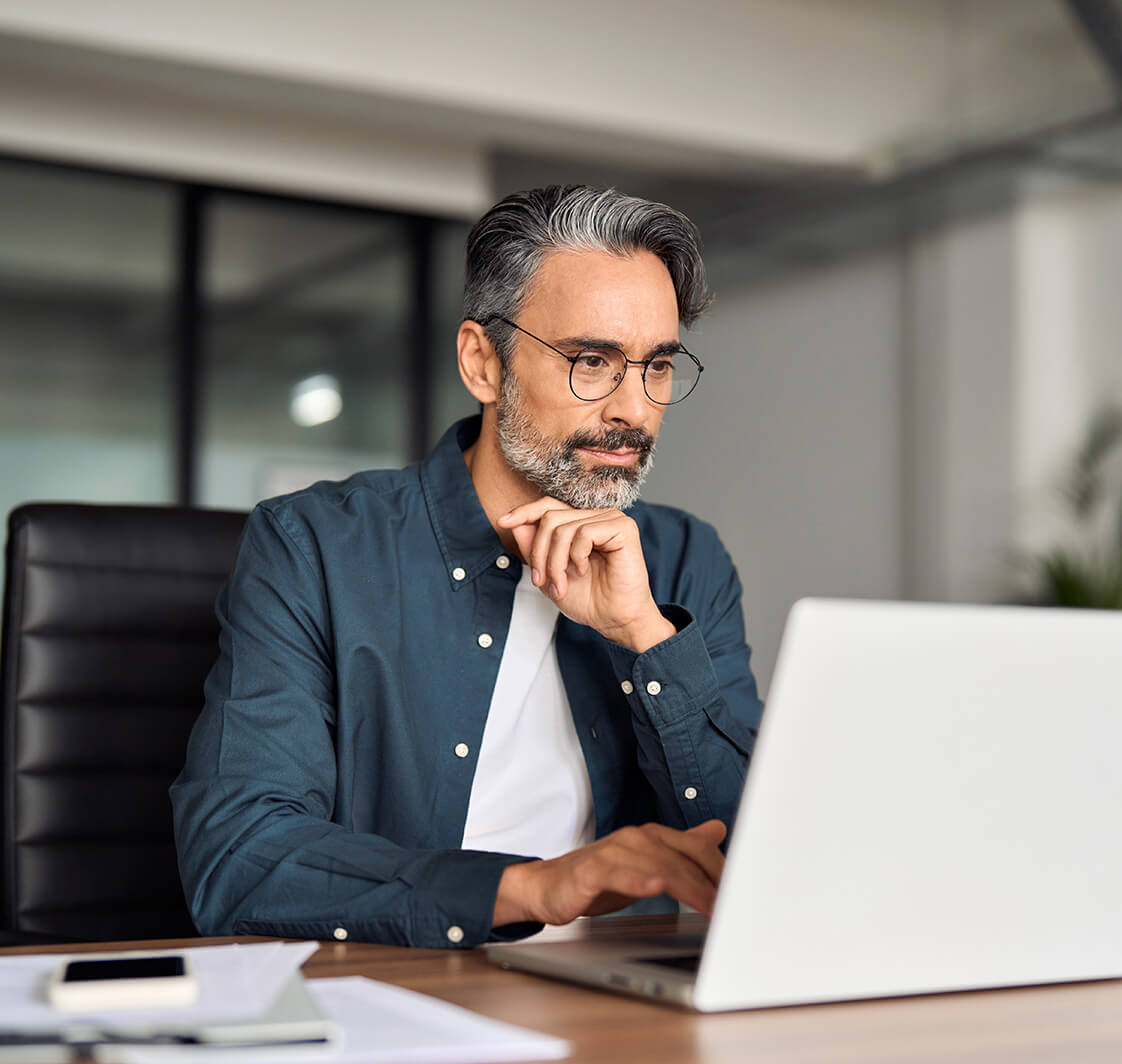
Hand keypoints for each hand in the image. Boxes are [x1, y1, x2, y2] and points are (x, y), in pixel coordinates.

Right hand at [492, 820, 726, 927]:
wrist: (548, 885)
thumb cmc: (599, 876)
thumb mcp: (647, 863)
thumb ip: (683, 848)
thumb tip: (719, 828)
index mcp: (652, 836)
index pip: (697, 849)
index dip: (721, 870)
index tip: (742, 894)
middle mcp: (636, 838)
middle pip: (683, 859)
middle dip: (712, 884)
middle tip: (733, 910)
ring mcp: (614, 851)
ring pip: (658, 866)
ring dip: (687, 887)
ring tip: (710, 907)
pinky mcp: (592, 869)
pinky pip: (618, 873)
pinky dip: (638, 880)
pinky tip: (655, 886)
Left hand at [497, 498, 675, 651]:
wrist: (614, 620)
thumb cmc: (588, 600)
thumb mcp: (549, 574)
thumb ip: (534, 549)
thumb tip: (516, 523)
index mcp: (581, 524)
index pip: (549, 506)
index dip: (524, 512)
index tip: (502, 522)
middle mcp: (596, 517)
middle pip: (550, 517)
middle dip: (540, 552)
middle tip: (541, 581)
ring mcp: (611, 519)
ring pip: (563, 528)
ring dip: (555, 562)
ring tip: (562, 583)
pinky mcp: (623, 528)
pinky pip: (584, 533)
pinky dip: (576, 557)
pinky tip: (584, 570)